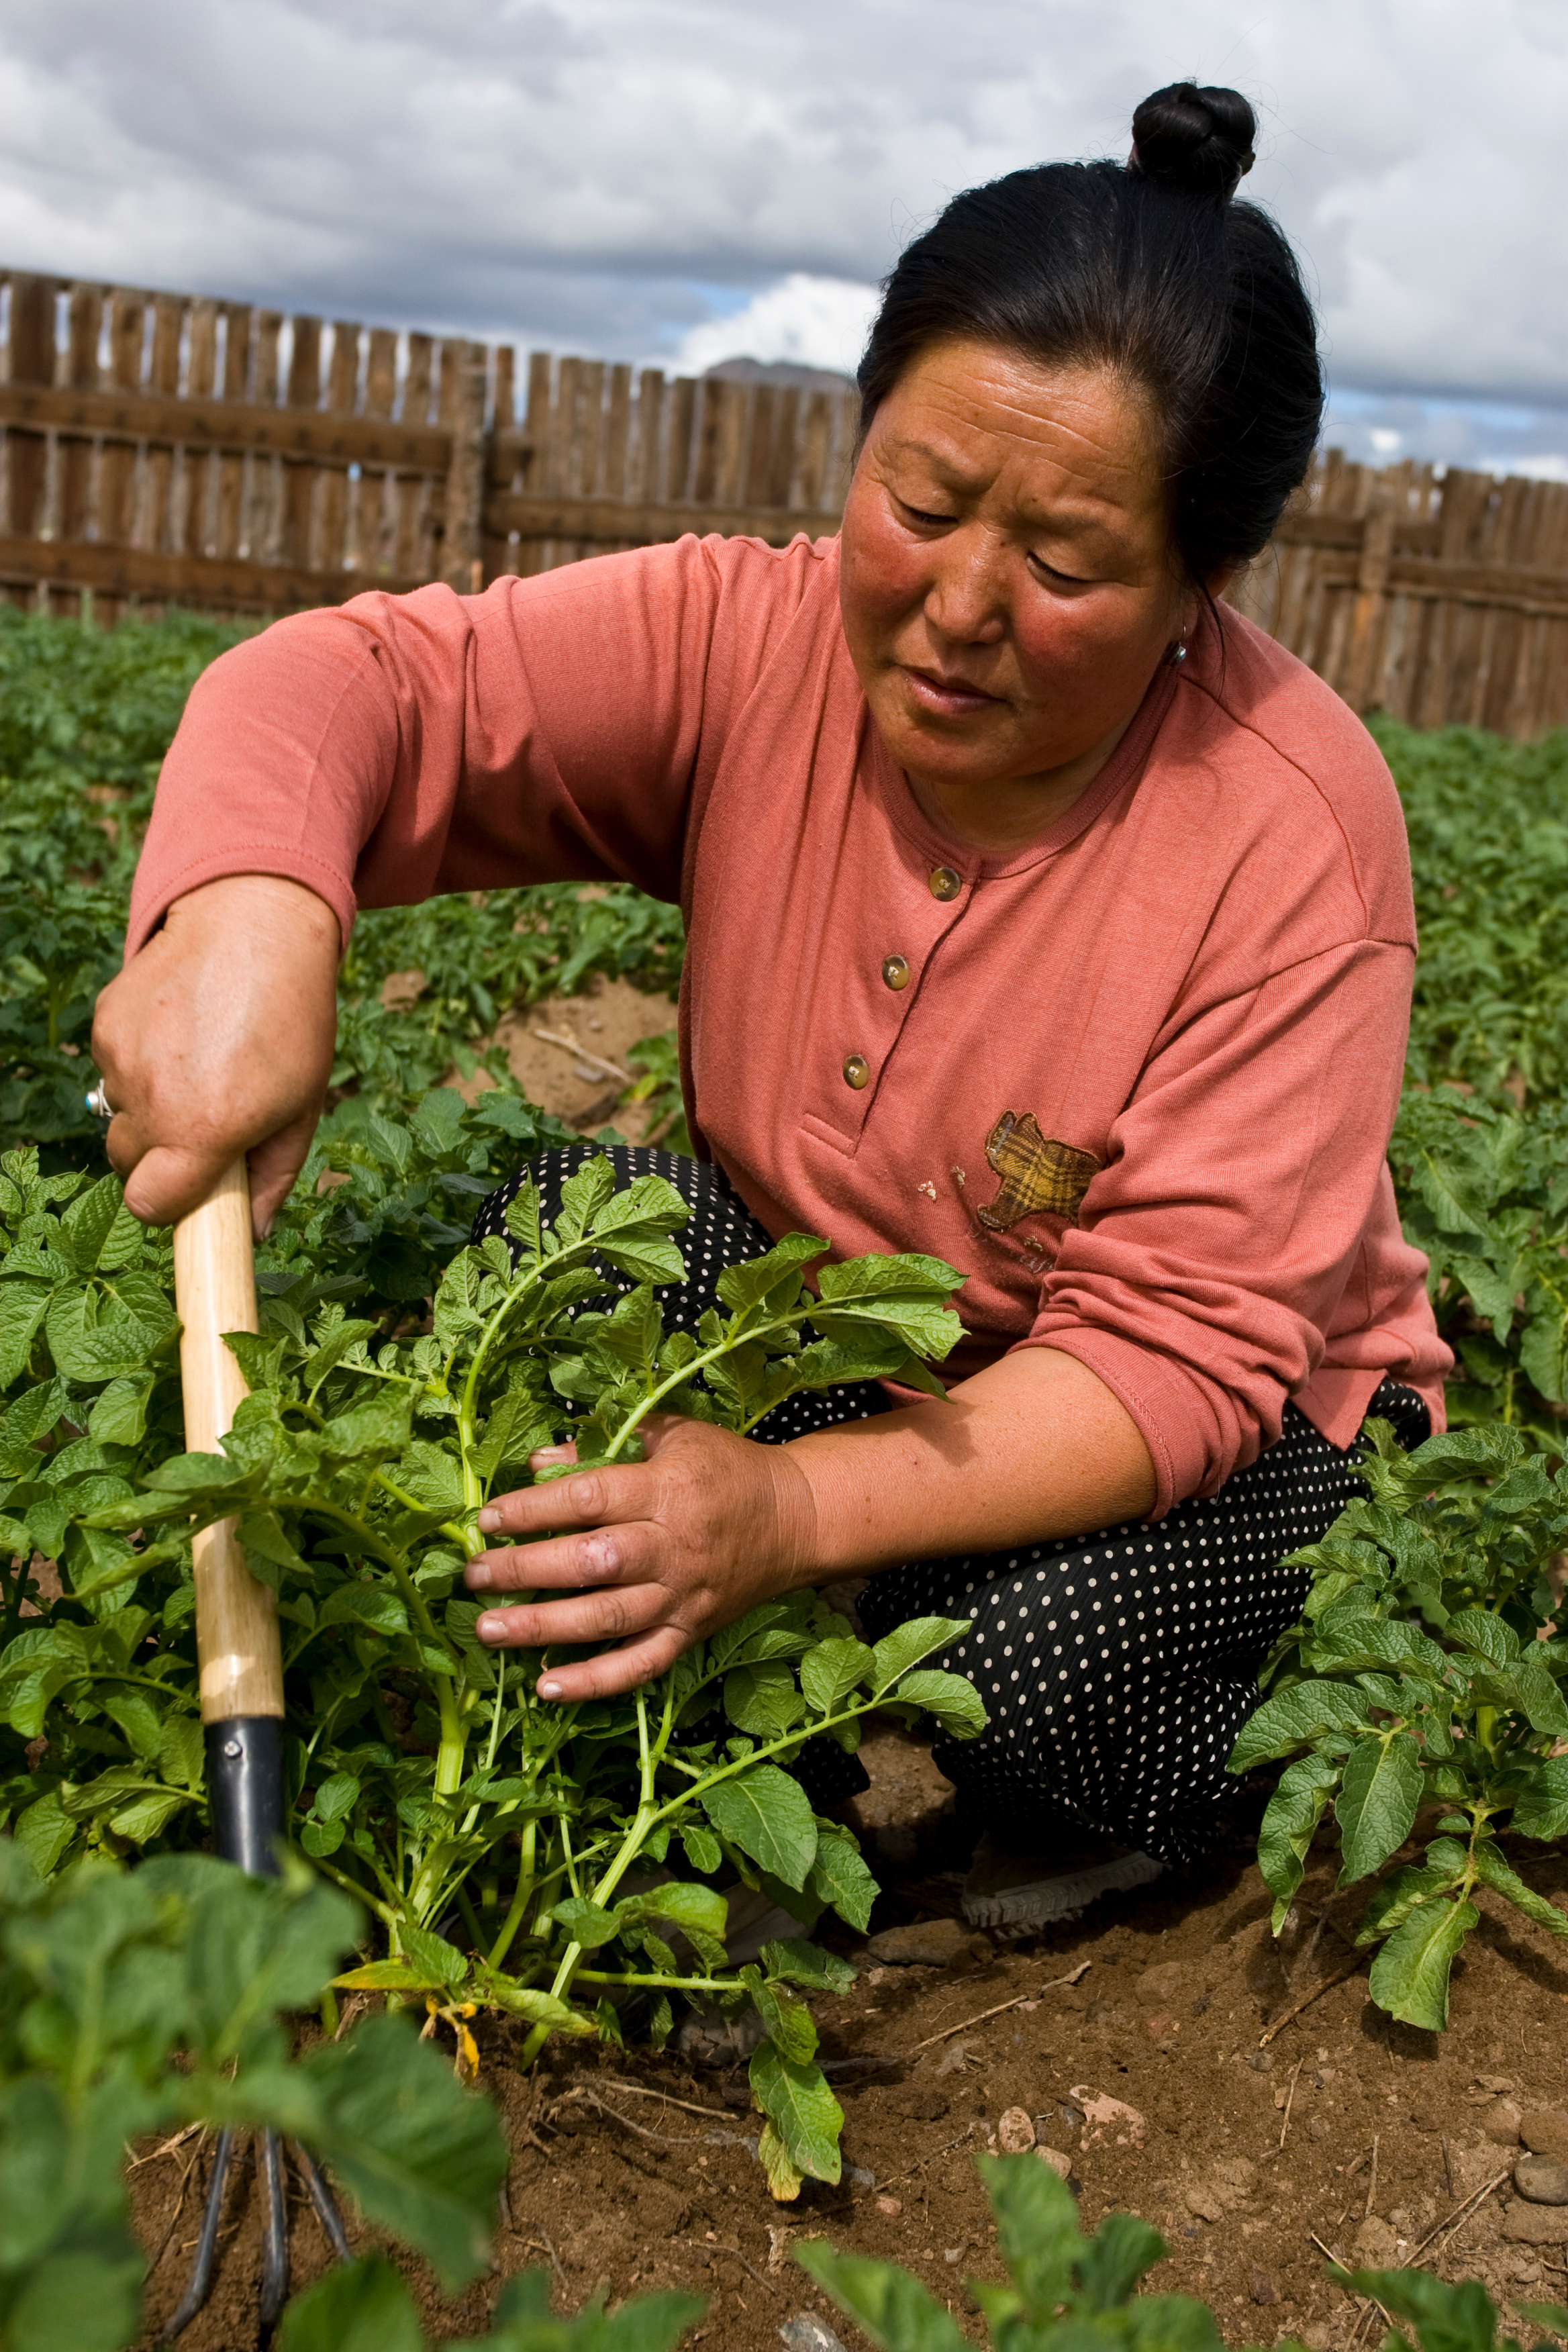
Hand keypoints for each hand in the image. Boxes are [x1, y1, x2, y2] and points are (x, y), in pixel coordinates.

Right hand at [92, 874, 340, 1235]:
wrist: (257, 927)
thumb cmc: (292, 1023)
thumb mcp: (303, 1106)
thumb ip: (273, 1178)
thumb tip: (256, 1233)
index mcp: (205, 1130)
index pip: (149, 1205)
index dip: (169, 1205)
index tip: (192, 1190)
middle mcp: (154, 1099)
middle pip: (129, 1164)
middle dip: (161, 1158)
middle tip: (206, 1121)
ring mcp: (122, 1059)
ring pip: (121, 1113)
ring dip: (153, 1105)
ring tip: (202, 1063)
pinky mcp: (105, 1024)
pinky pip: (114, 1068)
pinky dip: (141, 1063)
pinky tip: (182, 1032)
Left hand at [465, 1416, 820, 1701]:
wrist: (795, 1519)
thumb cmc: (725, 1468)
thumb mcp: (673, 1435)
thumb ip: (603, 1444)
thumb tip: (537, 1461)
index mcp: (666, 1488)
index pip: (588, 1498)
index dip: (533, 1509)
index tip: (486, 1519)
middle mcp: (673, 1546)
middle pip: (590, 1561)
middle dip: (524, 1570)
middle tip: (474, 1575)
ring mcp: (682, 1595)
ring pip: (607, 1618)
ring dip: (543, 1627)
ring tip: (488, 1629)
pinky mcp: (691, 1632)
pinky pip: (640, 1665)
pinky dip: (595, 1682)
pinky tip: (547, 1688)